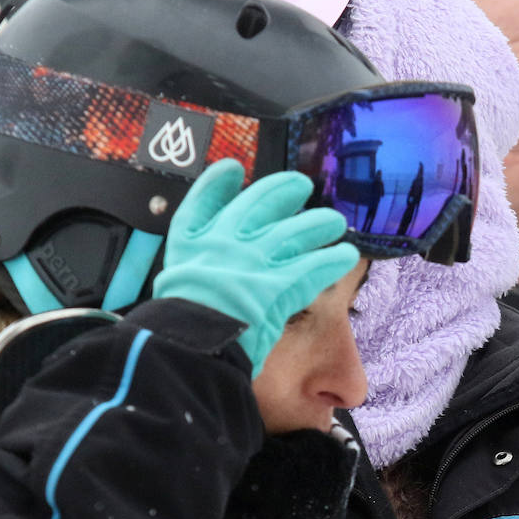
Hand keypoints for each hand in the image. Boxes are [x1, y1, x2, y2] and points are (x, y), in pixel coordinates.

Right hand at [152, 159, 358, 375]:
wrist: (189, 349)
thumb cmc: (181, 328)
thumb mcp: (173, 290)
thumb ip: (194, 272)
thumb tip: (206, 274)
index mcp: (190, 243)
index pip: (202, 201)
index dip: (216, 181)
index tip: (231, 169)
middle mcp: (223, 242)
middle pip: (259, 203)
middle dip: (283, 190)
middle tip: (301, 185)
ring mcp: (253, 260)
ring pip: (295, 231)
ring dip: (318, 223)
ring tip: (335, 222)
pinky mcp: (280, 283)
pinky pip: (315, 265)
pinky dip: (333, 259)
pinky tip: (346, 255)